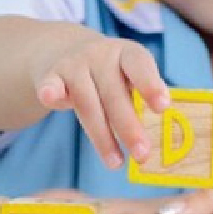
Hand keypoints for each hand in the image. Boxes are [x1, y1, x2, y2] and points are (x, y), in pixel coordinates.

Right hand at [32, 37, 168, 169]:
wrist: (63, 49)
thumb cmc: (108, 74)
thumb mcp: (127, 76)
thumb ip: (139, 99)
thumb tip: (155, 140)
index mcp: (126, 53)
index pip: (140, 65)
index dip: (150, 85)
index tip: (163, 107)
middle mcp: (100, 55)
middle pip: (114, 94)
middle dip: (128, 126)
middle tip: (142, 154)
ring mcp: (74, 64)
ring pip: (87, 103)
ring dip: (101, 136)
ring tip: (115, 163)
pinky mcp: (50, 75)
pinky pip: (51, 86)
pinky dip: (51, 92)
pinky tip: (49, 99)